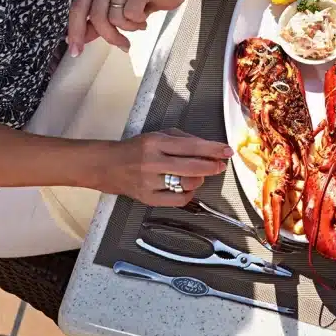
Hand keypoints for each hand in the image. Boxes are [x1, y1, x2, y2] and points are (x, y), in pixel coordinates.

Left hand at [67, 0, 189, 56]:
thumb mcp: (117, 8)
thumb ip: (98, 21)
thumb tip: (78, 39)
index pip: (79, 7)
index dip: (75, 31)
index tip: (76, 51)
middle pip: (98, 16)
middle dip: (111, 36)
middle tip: (123, 44)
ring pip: (116, 17)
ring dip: (130, 27)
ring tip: (139, 22)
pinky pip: (132, 13)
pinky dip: (139, 21)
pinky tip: (146, 16)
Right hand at [100, 129, 231, 206]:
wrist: (108, 166)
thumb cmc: (136, 150)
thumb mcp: (159, 136)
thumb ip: (184, 140)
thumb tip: (210, 148)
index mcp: (155, 143)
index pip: (192, 146)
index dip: (213, 149)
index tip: (227, 151)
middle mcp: (152, 162)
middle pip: (193, 167)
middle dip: (212, 166)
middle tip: (220, 165)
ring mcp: (150, 182)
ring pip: (188, 184)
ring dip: (200, 179)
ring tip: (197, 174)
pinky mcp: (149, 198)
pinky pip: (179, 199)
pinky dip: (189, 193)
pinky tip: (187, 186)